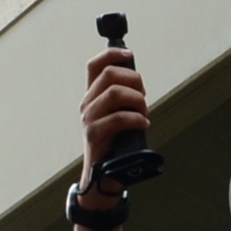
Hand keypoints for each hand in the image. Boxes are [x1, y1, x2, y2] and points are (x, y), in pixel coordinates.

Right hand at [78, 47, 147, 195]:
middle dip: (134, 80)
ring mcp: (88, 119)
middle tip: (143, 97)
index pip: (95, 65)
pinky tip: (144, 124)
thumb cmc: (115, 144)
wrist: (102, 176)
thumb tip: (138, 81)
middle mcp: (87, 104)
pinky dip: (137, 118)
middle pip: (109, 74)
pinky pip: (119, 117)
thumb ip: (123, 98)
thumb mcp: (117, 115)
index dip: (112, 54)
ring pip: (115, 92)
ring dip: (137, 100)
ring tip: (144, 113)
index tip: (129, 54)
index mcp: (91, 96)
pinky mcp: (94, 134)